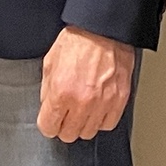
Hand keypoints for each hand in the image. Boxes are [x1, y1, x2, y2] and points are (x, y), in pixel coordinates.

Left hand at [36, 25, 135, 141]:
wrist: (103, 30)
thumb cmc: (78, 40)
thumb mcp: (50, 61)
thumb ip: (46, 89)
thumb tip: (47, 106)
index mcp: (61, 91)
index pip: (48, 127)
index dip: (47, 123)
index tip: (49, 120)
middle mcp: (82, 102)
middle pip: (68, 134)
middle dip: (63, 125)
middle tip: (64, 114)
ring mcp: (102, 104)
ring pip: (88, 132)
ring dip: (82, 123)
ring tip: (81, 109)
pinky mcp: (119, 101)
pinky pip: (107, 125)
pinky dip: (101, 119)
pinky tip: (96, 108)